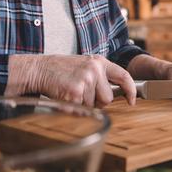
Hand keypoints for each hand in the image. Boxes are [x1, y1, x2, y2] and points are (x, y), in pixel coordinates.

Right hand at [7, 54, 135, 106]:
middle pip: (108, 98)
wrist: (39, 69)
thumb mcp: (85, 65)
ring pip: (94, 106)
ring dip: (83, 104)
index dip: (130, 90)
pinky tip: (66, 96)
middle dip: (97, 101)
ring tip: (71, 92)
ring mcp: (86, 80)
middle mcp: (95, 69)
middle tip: (82, 92)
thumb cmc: (62, 70)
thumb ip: (100, 76)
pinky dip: (74, 108)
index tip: (131, 101)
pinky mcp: (75, 91)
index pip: (124, 76)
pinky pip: (82, 109)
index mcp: (99, 62)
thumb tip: (116, 94)